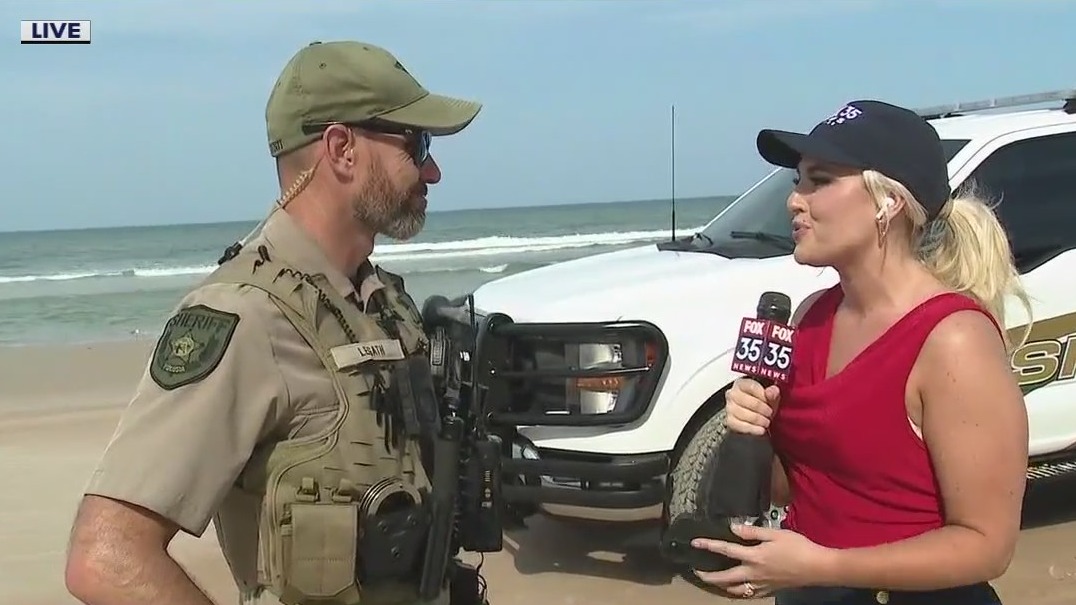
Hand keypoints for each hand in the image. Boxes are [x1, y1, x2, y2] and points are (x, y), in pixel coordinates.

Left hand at [690, 523, 833, 598]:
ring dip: (720, 586)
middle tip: (696, 572)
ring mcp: (761, 584)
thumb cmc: (798, 547)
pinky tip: (735, 589)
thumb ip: (752, 531)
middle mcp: (754, 573)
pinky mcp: (769, 591)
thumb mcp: (775, 533)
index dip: (709, 546)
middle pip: (724, 578)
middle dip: (707, 576)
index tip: (695, 543)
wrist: (817, 568)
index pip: (725, 550)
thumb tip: (733, 528)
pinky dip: (737, 593)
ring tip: (712, 581)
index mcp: (754, 557)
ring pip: (734, 590)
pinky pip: (748, 595)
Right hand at [724, 378, 780, 435]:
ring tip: (766, 422)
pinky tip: (760, 429)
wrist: (756, 416)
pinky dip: (752, 429)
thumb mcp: (771, 395)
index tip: (771, 400)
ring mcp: (729, 408)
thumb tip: (772, 392)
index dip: (763, 394)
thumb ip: (772, 391)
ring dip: (758, 419)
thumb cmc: (763, 402)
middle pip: (746, 401)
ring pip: (742, 414)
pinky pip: (739, 425)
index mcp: (742, 383)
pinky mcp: (730, 421)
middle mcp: (732, 394)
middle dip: (761, 408)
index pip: (751, 386)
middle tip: (770, 413)